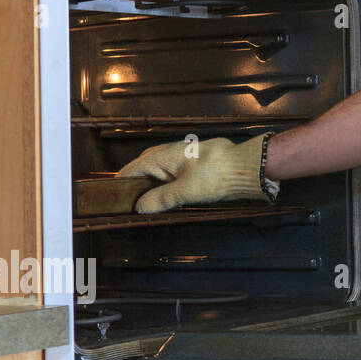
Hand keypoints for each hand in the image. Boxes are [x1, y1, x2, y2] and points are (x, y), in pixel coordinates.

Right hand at [116, 135, 275, 212]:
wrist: (249, 167)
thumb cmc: (215, 175)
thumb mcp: (184, 191)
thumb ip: (161, 198)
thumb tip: (139, 207)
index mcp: (164, 156)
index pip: (134, 167)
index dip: (122, 181)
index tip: (112, 194)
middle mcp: (173, 153)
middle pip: (147, 166)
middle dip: (138, 181)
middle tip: (129, 200)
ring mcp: (188, 157)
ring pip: (163, 170)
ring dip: (155, 183)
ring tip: (147, 201)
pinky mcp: (201, 164)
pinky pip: (177, 173)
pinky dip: (170, 183)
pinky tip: (172, 195)